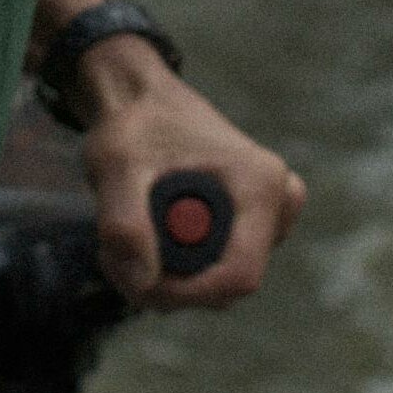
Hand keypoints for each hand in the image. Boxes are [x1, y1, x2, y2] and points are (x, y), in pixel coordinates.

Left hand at [74, 38, 304, 308]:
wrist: (140, 98)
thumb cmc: (133, 124)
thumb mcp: (116, 166)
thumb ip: (124, 224)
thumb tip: (143, 284)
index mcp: (260, 184)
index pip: (240, 276)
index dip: (188, 294)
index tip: (138, 284)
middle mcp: (278, 201)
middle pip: (226, 284)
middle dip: (167, 283)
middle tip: (113, 252)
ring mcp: (270, 215)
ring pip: (217, 281)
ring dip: (165, 275)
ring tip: (123, 236)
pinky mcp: (253, 225)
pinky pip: (215, 270)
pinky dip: (173, 265)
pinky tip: (145, 234)